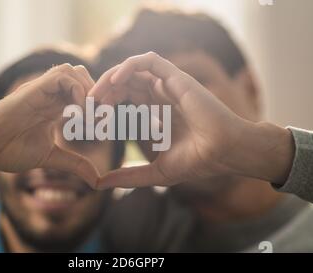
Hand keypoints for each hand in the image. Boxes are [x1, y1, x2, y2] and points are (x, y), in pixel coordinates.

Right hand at [0, 64, 99, 186]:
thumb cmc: (10, 151)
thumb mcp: (51, 157)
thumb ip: (75, 164)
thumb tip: (97, 180)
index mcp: (55, 107)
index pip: (84, 94)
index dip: (98, 106)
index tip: (103, 127)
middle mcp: (50, 95)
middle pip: (83, 77)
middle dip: (97, 96)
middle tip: (100, 119)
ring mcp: (41, 90)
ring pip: (73, 71)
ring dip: (88, 90)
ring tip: (89, 115)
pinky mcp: (32, 90)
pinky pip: (61, 76)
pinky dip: (76, 89)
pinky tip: (77, 111)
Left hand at [90, 52, 292, 188]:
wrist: (224, 153)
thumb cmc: (196, 161)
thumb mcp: (154, 172)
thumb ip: (128, 176)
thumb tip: (99, 184)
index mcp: (154, 113)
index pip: (123, 99)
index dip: (105, 104)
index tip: (90, 118)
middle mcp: (159, 96)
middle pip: (123, 83)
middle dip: (102, 91)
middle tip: (88, 106)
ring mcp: (168, 86)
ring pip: (132, 70)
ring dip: (111, 78)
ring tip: (97, 95)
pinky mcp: (177, 78)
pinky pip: (149, 61)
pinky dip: (130, 65)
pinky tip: (115, 80)